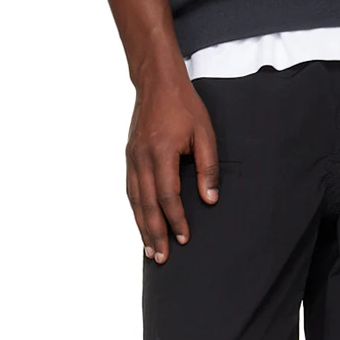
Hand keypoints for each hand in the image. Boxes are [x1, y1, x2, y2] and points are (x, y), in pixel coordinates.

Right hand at [126, 57, 222, 262]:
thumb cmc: (184, 105)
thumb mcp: (205, 133)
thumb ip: (208, 167)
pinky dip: (135, 209)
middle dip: (154, 233)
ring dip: (141, 226)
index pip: (167, 195)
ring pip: (135, 200)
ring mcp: (132, 157)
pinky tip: (140, 222)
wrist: (157, 82)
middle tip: (161, 257)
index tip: (184, 238)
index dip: (176, 219)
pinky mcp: (129, 155)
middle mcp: (142, 157)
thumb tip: (209, 199)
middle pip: (147, 204)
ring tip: (149, 249)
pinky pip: (130, 189)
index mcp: (162, 152)